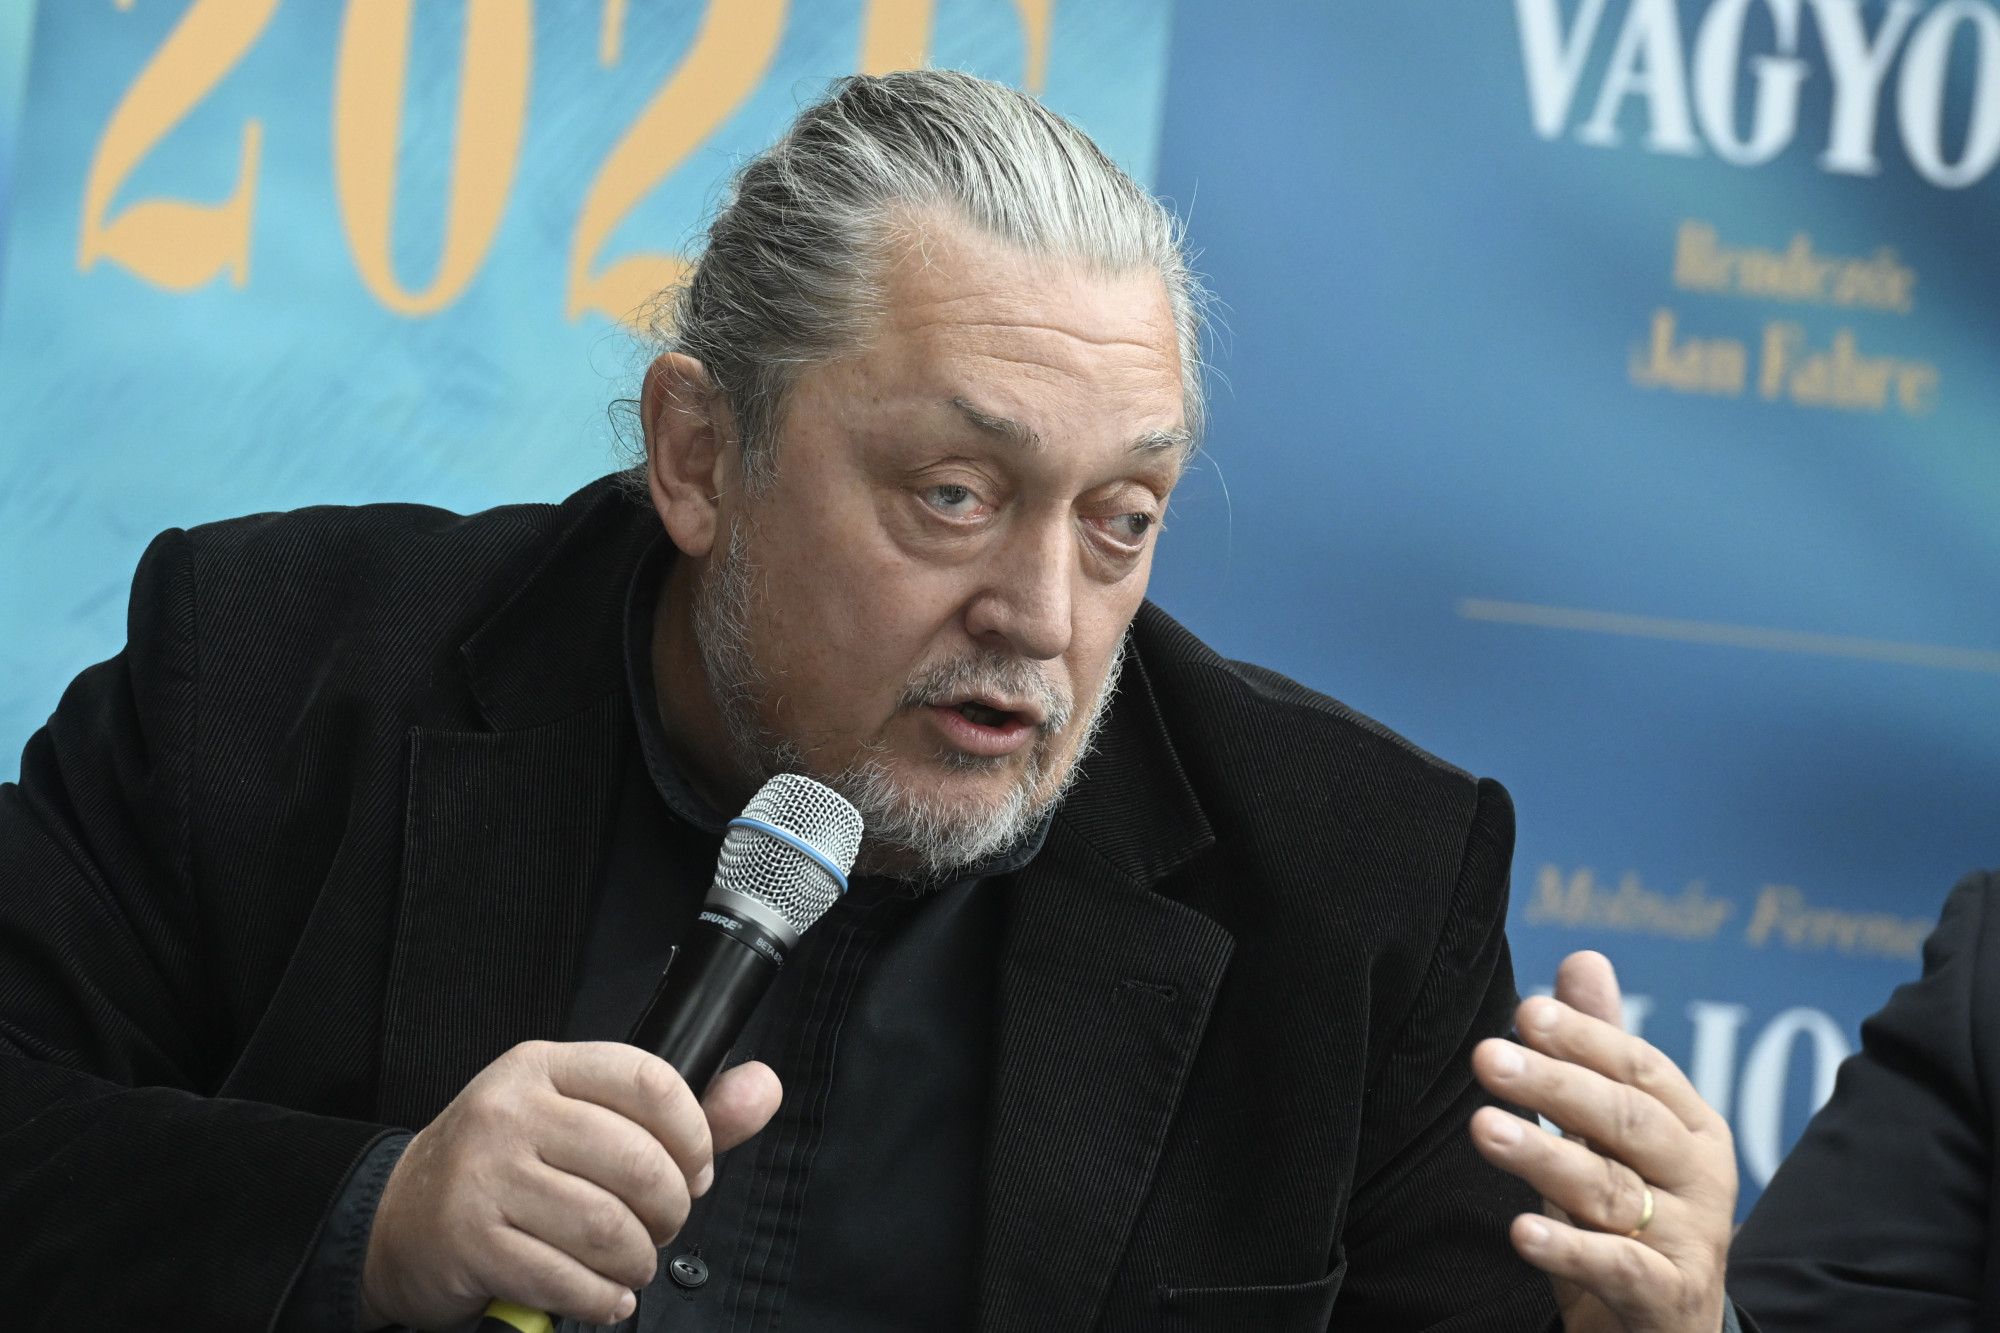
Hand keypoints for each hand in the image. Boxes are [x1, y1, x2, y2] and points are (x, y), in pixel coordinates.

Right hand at [359, 1040, 780, 1329]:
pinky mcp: (470, 1240)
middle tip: (661, 1227)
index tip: (697, 1169)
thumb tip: (765, 1088)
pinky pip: (564, 1278)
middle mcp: (512, 1110)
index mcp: (547, 1066)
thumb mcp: (585, 1119)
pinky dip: (601, 1298)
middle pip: (637, 1162)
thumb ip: (682, 1112)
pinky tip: (603, 1296)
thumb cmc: (508, 1165)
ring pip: (606, 1226)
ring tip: (631, 1264)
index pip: (649, 1080)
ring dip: (637, 1261)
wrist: (398, 1217)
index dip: (694, 1134)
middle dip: (670, 1210)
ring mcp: (485, 1174)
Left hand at [1468, 952, 1735, 1332]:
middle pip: (1625, 1120)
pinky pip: (1617, 1269)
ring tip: (1483, 1129)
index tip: (1524, 1013)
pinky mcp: (1666, 1299)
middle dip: (1554, 1086)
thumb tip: (1583, 957)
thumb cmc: (1633, 1214)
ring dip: (1544, 1156)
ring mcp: (1689, 1241)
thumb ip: (1599, 1050)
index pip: (1638, 1068)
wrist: (1666, 1327)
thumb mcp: (1613, 1133)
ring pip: (1612, 1191)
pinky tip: (1519, 1231)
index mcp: (1690, 1127)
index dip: (1583, 1038)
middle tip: (1487, 1056)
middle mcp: (1701, 1178)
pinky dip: (1569, 1249)